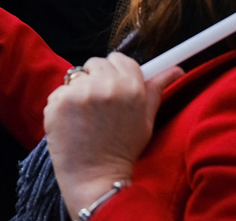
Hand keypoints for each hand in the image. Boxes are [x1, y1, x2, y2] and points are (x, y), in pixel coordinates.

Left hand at [44, 54, 183, 218]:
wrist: (96, 177)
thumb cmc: (123, 149)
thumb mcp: (146, 119)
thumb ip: (157, 90)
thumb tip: (177, 69)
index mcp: (131, 87)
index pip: (119, 59)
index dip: (115, 71)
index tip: (113, 86)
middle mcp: (106, 85)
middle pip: (95, 63)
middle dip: (96, 78)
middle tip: (98, 104)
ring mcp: (80, 92)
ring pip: (75, 76)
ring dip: (78, 90)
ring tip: (85, 115)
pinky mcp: (58, 102)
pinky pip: (59, 91)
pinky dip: (62, 104)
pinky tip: (71, 122)